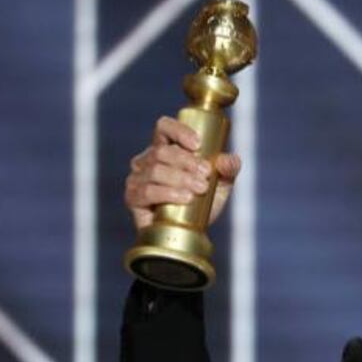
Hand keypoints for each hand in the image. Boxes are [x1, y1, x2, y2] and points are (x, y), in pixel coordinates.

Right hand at [123, 116, 242, 230]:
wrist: (190, 234)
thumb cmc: (202, 203)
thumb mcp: (221, 184)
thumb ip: (228, 168)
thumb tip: (227, 159)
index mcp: (165, 148)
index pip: (164, 127)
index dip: (178, 131)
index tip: (197, 144)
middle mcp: (147, 160)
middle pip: (162, 151)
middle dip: (187, 162)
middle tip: (206, 174)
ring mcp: (137, 178)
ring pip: (155, 170)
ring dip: (180, 178)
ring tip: (200, 188)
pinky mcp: (133, 198)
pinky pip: (147, 191)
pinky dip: (168, 193)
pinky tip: (185, 197)